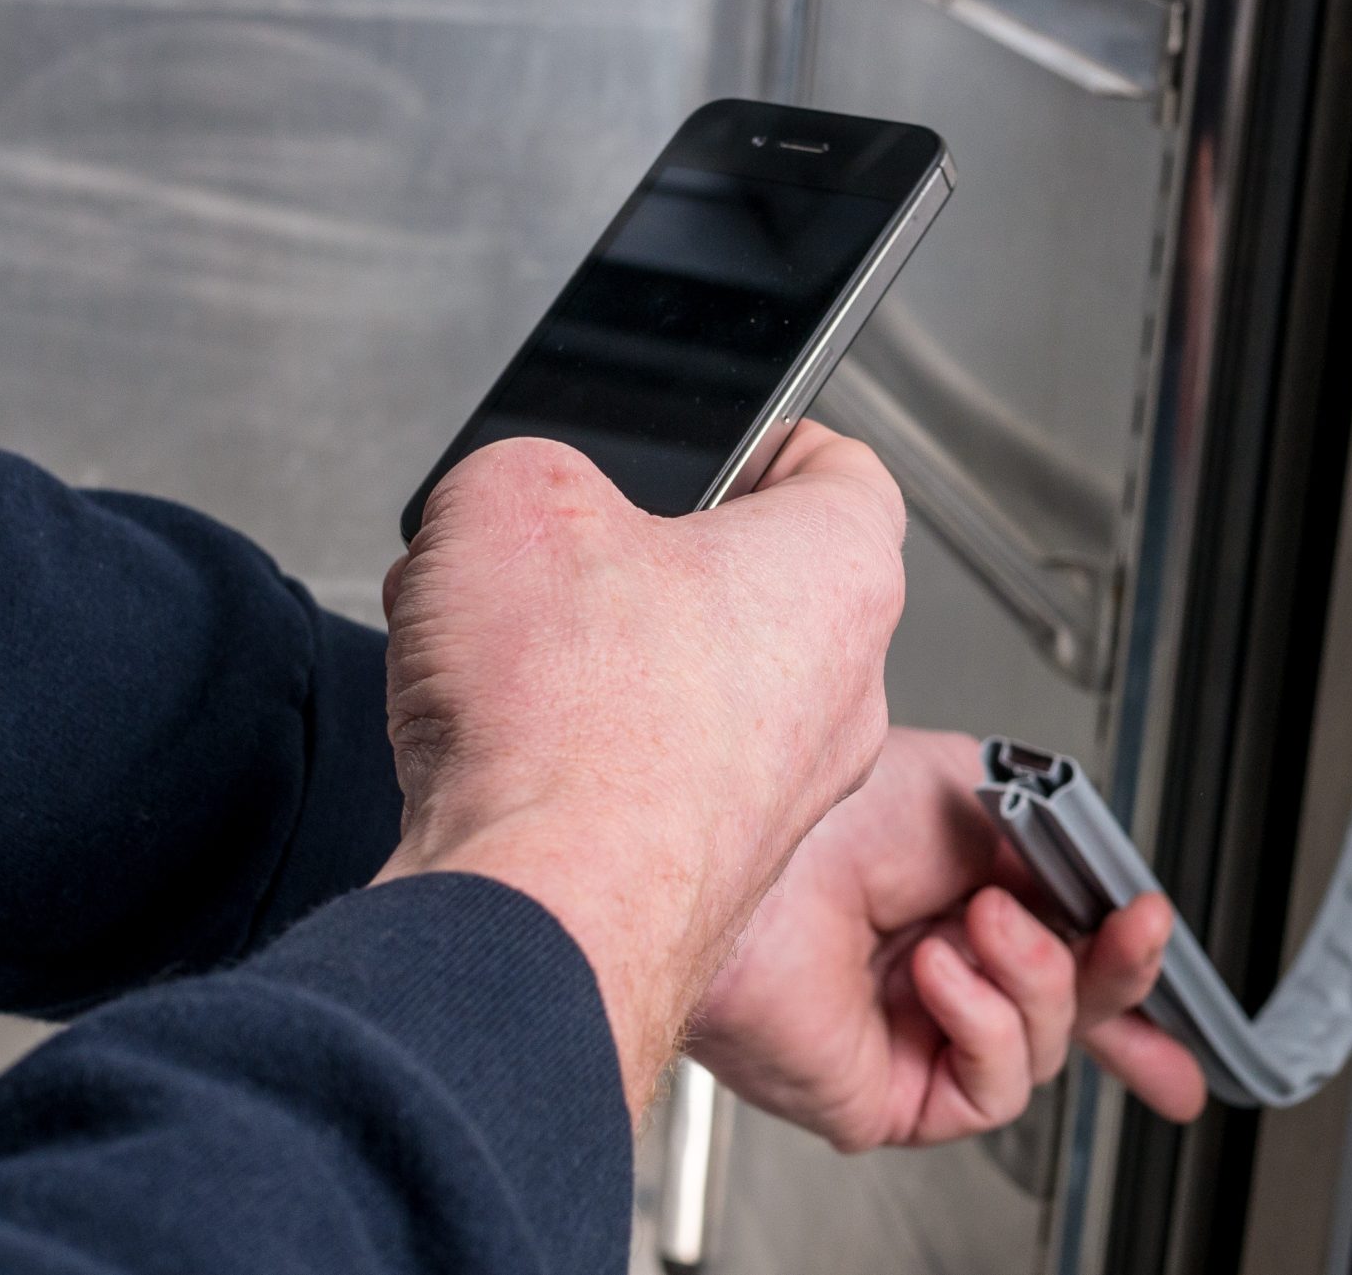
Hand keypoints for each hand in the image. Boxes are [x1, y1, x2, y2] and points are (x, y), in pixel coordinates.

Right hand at [373, 425, 905, 1111]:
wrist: (540, 911)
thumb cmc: (569, 719)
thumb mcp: (510, 496)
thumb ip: (529, 471)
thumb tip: (518, 506)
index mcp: (840, 569)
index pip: (839, 467)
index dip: (757, 441)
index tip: (706, 451)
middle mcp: (846, 691)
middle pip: (756, 589)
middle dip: (645, 568)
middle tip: (562, 561)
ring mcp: (790, 798)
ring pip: (700, 694)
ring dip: (602, 669)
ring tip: (505, 664)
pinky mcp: (721, 876)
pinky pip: (657, 785)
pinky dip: (583, 762)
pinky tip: (507, 755)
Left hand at [689, 728, 1207, 1149]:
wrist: (752, 855)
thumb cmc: (823, 815)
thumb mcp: (974, 793)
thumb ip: (1051, 845)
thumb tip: (1096, 892)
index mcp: (948, 902)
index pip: (1058, 954)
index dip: (1125, 967)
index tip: (1159, 941)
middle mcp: (929, 976)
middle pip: (1069, 1013)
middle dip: (1119, 978)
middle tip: (1138, 930)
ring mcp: (909, 1039)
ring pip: (1042, 1050)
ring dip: (1031, 975)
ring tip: (977, 919)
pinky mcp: (887, 1099)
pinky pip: (988, 1090)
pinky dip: (981, 1022)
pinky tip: (936, 973)